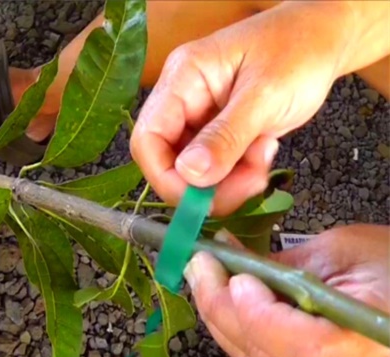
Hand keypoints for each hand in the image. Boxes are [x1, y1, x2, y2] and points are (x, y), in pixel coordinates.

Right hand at [129, 1, 354, 215]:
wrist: (326, 38)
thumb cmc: (299, 49)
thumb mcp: (265, 95)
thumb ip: (226, 136)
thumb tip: (191, 174)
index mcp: (183, 78)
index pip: (149, 138)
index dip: (166, 176)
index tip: (201, 200)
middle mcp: (183, 99)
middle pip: (168, 160)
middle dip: (205, 183)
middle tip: (247, 184)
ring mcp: (199, 117)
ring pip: (194, 170)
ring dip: (227, 180)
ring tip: (262, 162)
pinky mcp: (218, 132)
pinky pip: (216, 167)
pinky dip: (238, 173)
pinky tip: (263, 153)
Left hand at [183, 224, 389, 356]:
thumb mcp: (348, 252)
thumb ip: (286, 263)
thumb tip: (232, 262)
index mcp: (374, 348)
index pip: (306, 347)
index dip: (257, 312)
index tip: (227, 271)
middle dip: (221, 308)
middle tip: (197, 266)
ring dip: (224, 323)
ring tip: (204, 281)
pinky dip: (243, 338)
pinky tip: (228, 308)